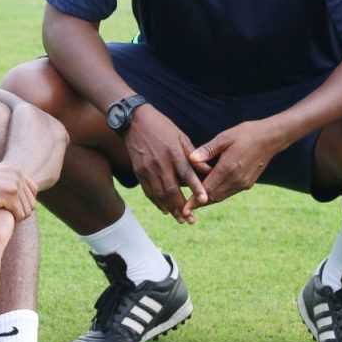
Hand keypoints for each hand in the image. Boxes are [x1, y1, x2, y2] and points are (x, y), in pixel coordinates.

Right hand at [0, 163, 37, 221]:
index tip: (16, 210)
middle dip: (22, 212)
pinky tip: (2, 223)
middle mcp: (17, 174)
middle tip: (9, 219)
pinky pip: (20, 214)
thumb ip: (5, 184)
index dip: (26, 202)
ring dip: (17, 218)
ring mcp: (14, 184)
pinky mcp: (9, 195)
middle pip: (32, 201)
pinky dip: (13, 221)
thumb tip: (16, 196)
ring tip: (5, 221)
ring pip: (27, 209)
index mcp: (14, 168)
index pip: (33, 188)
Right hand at [125, 106, 207, 223]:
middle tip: (191, 220)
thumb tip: (208, 170)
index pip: (186, 173)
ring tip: (180, 220)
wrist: (134, 121)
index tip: (204, 200)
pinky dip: (157, 202)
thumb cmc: (161, 127)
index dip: (195, 187)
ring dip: (170, 209)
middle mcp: (160, 162)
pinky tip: (165, 210)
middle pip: (171, 189)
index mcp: (173, 152)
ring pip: (159, 194)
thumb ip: (193, 155)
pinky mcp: (138, 171)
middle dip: (182, 207)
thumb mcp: (180, 136)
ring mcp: (147, 168)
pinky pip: (148, 191)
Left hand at [184, 120, 279, 209]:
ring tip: (194, 204)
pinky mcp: (248, 183)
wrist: (270, 138)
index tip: (184, 209)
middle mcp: (236, 180)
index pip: (207, 189)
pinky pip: (229, 192)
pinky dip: (218, 194)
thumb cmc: (246, 134)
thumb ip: (207, 150)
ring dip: (208, 201)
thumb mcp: (224, 137)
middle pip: (213, 197)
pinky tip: (210, 192)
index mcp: (228, 168)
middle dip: (198, 204)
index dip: (194, 200)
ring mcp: (243, 183)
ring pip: (221, 197)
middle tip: (184, 210)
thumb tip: (191, 159)